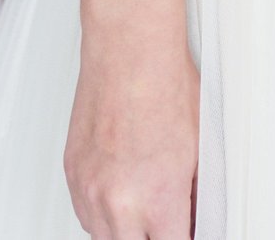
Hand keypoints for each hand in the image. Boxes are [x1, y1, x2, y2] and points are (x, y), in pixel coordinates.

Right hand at [65, 41, 198, 238]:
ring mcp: (90, 190)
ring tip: (145, 211)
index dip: (182, 238)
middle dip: (152, 237)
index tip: (187, 230)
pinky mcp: (73, 175)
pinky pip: (85, 214)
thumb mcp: (201, 149)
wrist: (129, 54)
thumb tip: (195, 217)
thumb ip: (194, 195)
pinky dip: (103, 214)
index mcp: (158, 198)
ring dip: (125, 232)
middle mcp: (118, 202)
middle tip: (166, 223)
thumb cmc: (167, 88)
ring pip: (104, 237)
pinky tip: (121, 197)